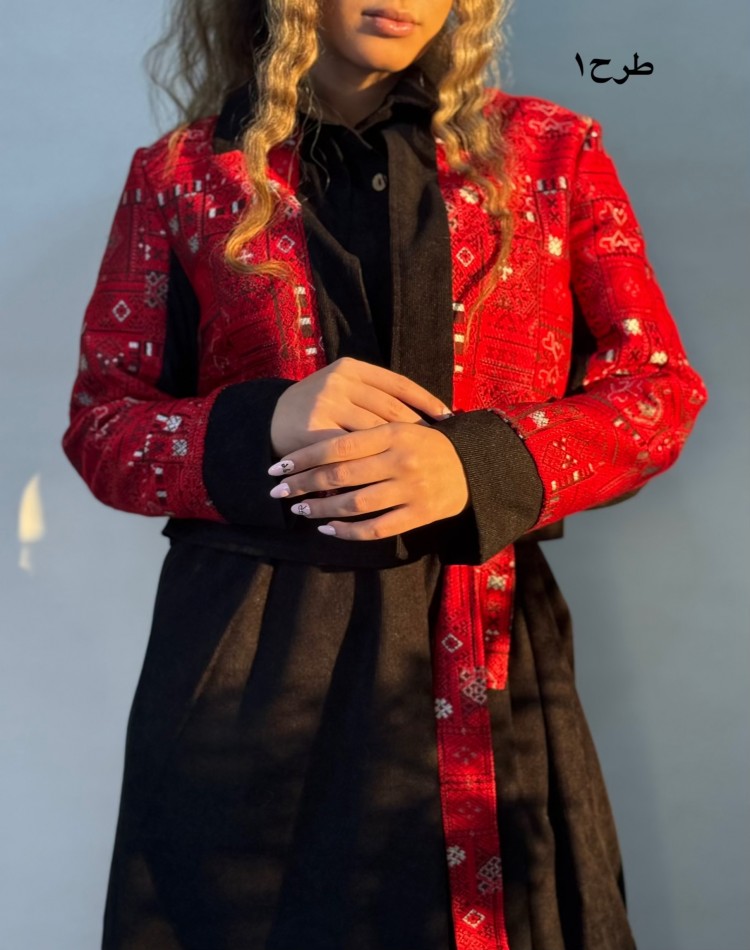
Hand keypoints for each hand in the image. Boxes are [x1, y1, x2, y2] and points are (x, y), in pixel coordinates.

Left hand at [267, 421, 469, 540]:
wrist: (473, 467)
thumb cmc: (426, 444)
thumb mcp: (400, 427)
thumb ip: (365, 436)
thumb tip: (315, 451)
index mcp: (393, 432)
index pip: (337, 445)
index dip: (304, 457)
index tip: (279, 467)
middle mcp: (401, 460)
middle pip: (340, 475)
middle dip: (304, 484)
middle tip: (279, 491)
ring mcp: (411, 489)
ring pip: (354, 504)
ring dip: (321, 509)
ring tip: (300, 510)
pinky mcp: (420, 515)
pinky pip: (376, 528)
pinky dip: (348, 532)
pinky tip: (328, 530)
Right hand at [269, 356, 452, 458]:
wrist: (266, 421)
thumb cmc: (314, 408)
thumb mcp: (341, 389)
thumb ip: (372, 395)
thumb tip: (422, 415)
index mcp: (352, 368)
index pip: (398, 384)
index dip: (425, 401)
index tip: (448, 418)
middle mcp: (339, 381)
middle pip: (390, 409)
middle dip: (415, 431)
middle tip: (439, 448)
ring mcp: (326, 404)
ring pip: (374, 433)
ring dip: (396, 451)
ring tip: (420, 463)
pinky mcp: (315, 430)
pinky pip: (351, 453)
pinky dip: (369, 466)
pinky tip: (387, 477)